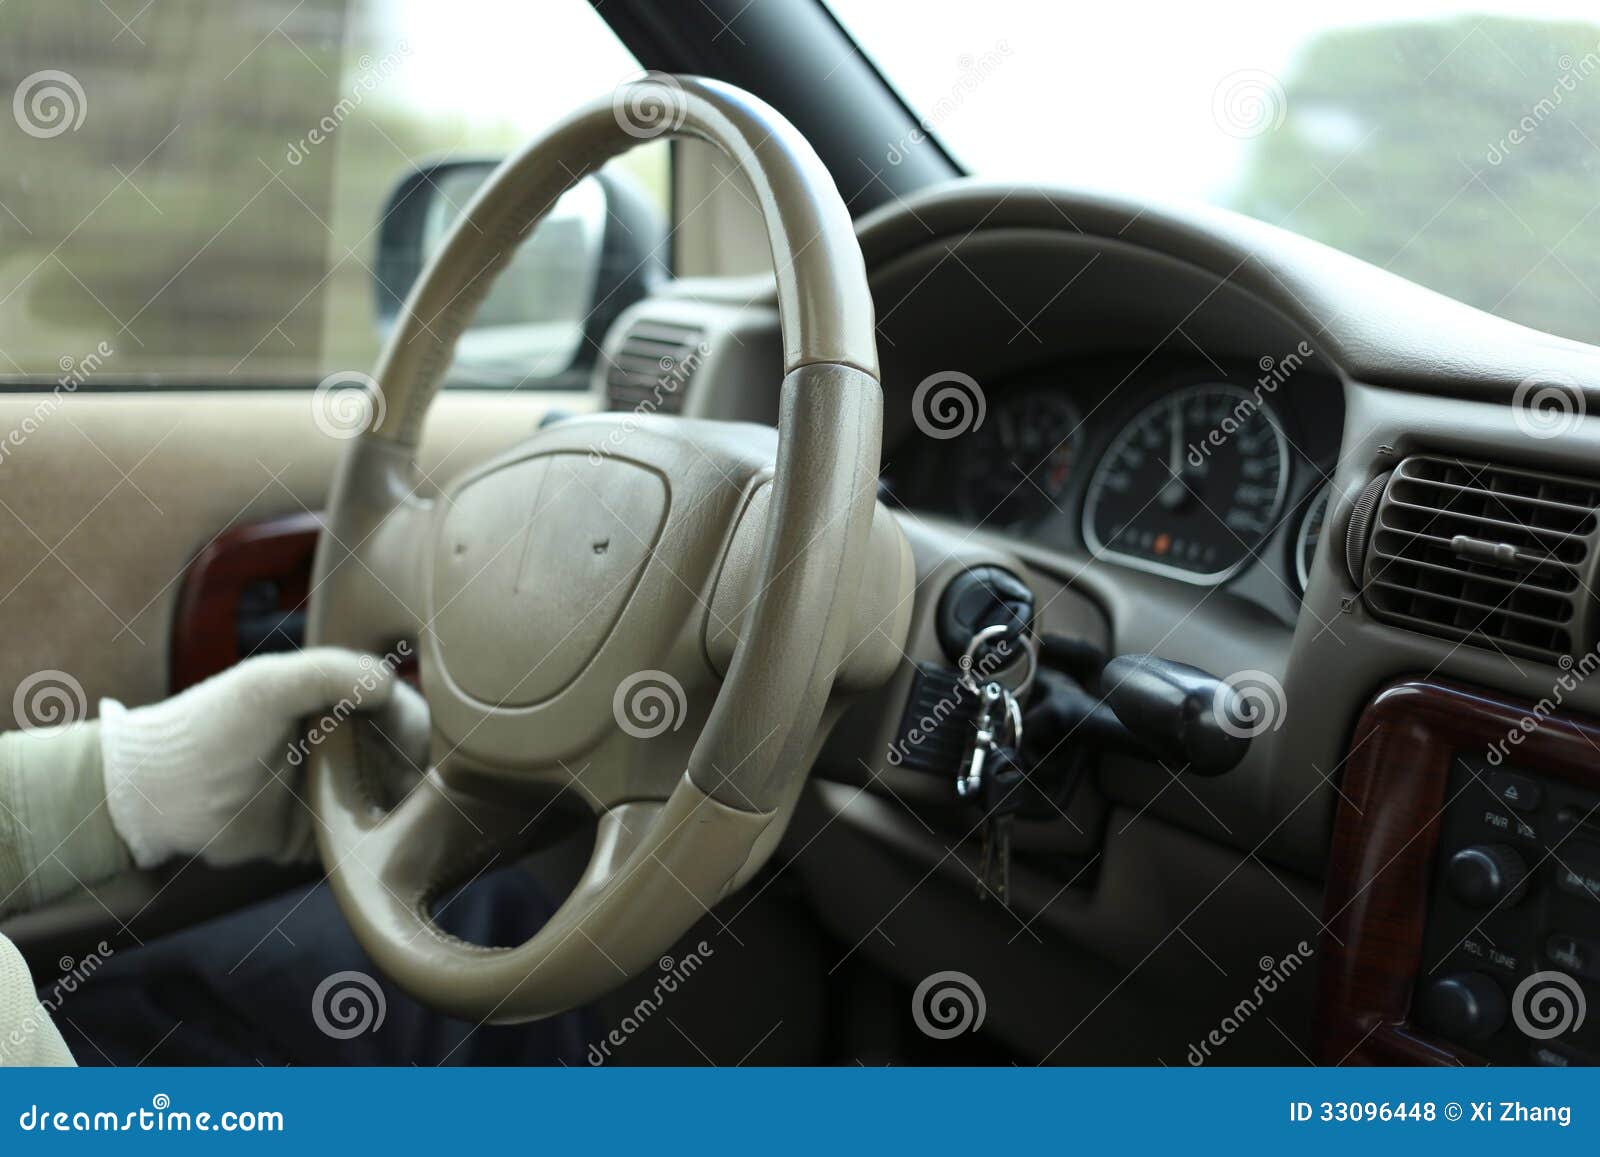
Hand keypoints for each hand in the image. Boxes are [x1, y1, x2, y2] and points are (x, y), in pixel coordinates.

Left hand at [99, 647, 422, 868]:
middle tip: (408, 792)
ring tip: (397, 819)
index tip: (414, 747)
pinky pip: (369, 841)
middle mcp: (344, 742)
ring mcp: (336, 789)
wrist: (157, 797)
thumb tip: (391, 687)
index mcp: (337, 699)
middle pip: (410, 756)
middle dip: (418, 773)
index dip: (415, 725)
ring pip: (397, 800)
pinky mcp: (324, 834)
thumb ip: (329, 672)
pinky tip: (383, 844)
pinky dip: (382, 844)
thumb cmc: (209, 729)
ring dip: (404, 810)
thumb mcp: (266, 685)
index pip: (403, 708)